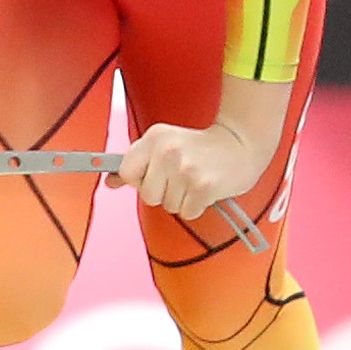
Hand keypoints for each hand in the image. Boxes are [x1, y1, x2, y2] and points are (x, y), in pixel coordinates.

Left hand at [108, 119, 265, 221]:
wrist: (241, 144)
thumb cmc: (199, 148)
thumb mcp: (164, 146)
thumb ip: (136, 163)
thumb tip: (109, 182)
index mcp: (154, 137)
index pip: (127, 173)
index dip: (140, 179)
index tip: (156, 174)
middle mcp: (168, 151)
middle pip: (148, 195)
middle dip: (163, 193)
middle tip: (182, 177)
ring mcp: (186, 169)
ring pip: (168, 206)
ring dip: (182, 199)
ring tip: (196, 180)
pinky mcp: (204, 187)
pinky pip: (187, 212)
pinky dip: (197, 206)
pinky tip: (206, 188)